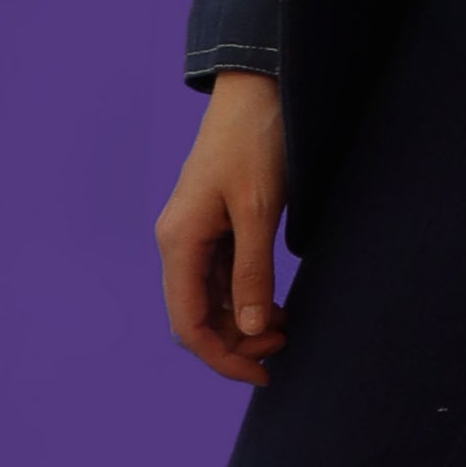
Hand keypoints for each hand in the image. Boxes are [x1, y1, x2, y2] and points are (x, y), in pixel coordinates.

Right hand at [156, 70, 289, 386]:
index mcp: (179, 242)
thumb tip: (249, 330)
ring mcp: (196, 236)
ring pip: (211, 302)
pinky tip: (275, 306)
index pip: (189, 323)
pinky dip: (246, 300)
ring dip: (243, 324)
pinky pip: (224, 280)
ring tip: (286, 329)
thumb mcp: (258, 210)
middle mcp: (179, 244)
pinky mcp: (215, 227)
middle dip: (236, 344)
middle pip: (196, 318)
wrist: (259, 92)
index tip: (264, 374)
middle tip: (284, 348)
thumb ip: (252, 271)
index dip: (223, 357)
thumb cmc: (256, 143)